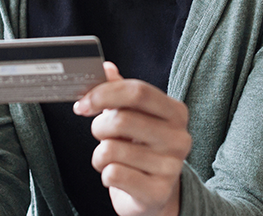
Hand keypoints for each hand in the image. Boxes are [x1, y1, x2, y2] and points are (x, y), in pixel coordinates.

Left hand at [73, 62, 190, 215]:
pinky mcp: (158, 192)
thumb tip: (105, 67)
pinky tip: (117, 176)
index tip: (83, 103)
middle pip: (122, 119)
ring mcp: (172, 167)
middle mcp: (180, 138)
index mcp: (175, 112)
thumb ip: (119, 91)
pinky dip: (105, 174)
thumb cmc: (140, 148)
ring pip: (112, 150)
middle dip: (99, 127)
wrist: (153, 195)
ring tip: (111, 159)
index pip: (138, 91)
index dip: (104, 93)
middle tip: (100, 134)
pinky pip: (113, 174)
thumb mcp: (133, 116)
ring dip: (100, 155)